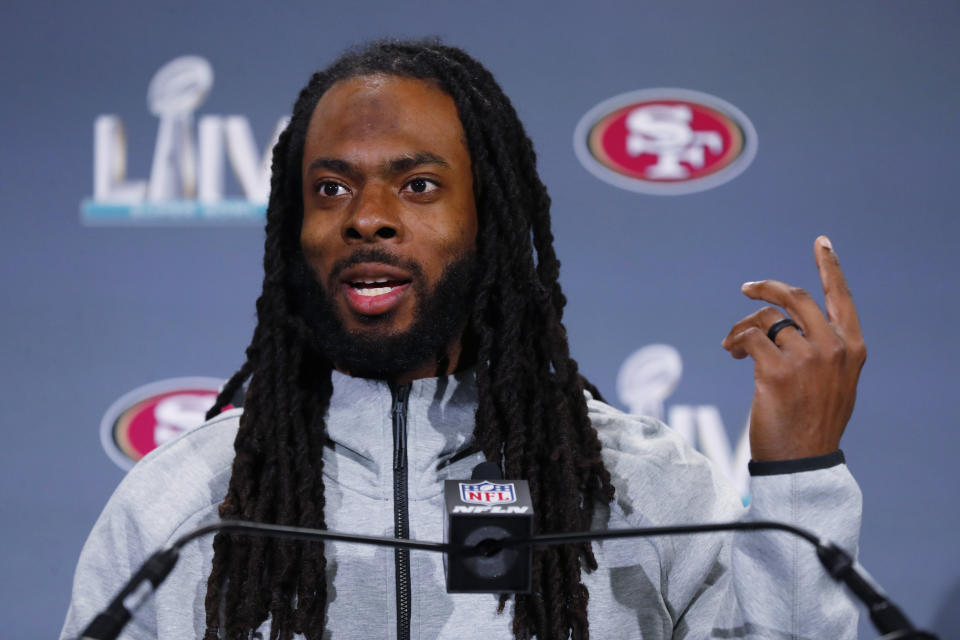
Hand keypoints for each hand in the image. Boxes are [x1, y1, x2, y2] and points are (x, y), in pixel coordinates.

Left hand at [720, 236, 866, 460]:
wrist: (803, 462)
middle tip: (746, 289)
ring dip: (743, 328)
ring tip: (733, 345)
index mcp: (852, 349)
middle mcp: (833, 348)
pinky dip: (735, 342)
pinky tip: (733, 354)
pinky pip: (749, 338)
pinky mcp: (777, 371)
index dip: (830, 267)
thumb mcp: (834, 383)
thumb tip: (783, 325)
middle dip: (766, 288)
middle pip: (795, 297)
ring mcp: (806, 358)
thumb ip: (822, 351)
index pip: (841, 298)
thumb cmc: (813, 423)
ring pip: (765, 320)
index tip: (822, 243)